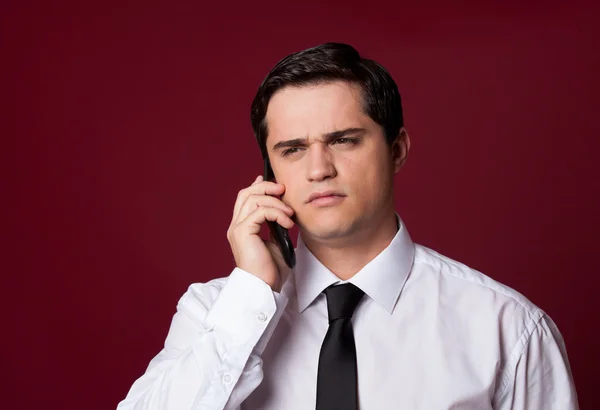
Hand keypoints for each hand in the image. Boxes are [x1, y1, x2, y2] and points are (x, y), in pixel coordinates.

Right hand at [227, 175, 294, 291]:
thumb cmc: (270, 272)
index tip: (275, 184)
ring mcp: (237, 229)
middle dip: (266, 187)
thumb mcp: (275, 243)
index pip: (245, 199)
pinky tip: (288, 223)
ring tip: (290, 213)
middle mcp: (236, 226)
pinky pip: (260, 211)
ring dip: (275, 202)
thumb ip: (275, 227)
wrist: (264, 288)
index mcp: (242, 228)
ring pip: (253, 199)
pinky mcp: (243, 232)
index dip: (258, 187)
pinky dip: (277, 213)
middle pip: (246, 193)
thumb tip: (282, 213)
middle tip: (283, 189)